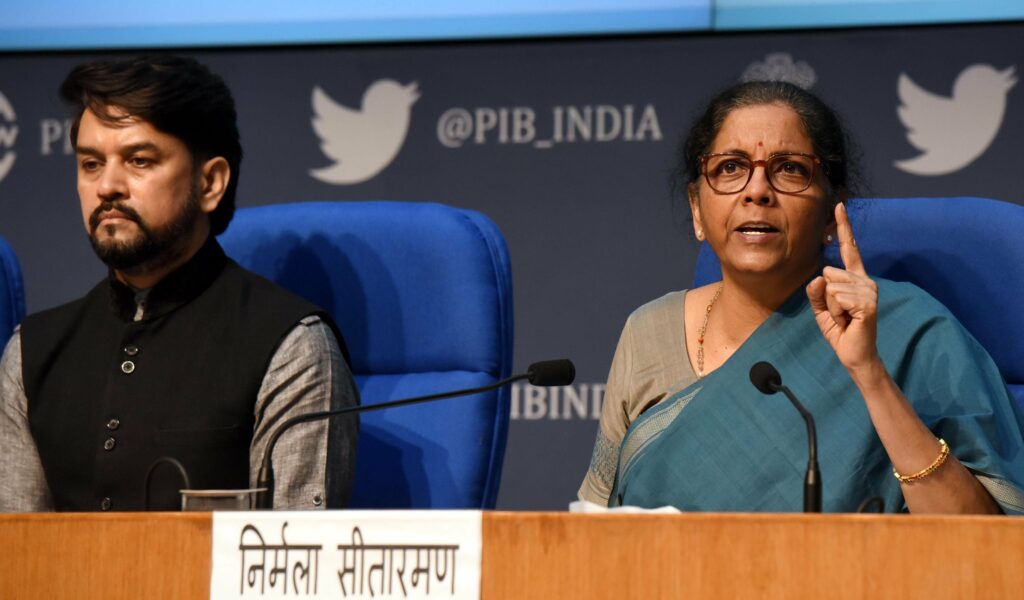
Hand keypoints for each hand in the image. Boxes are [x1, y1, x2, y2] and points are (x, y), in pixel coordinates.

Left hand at [806, 203, 879, 371]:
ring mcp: (869, 290)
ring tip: (845, 318)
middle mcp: (865, 280)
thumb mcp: (821, 309)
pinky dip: (836, 312)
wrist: (854, 354)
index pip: (849, 248)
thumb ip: (816, 292)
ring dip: (831, 307)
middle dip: (826, 297)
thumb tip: (819, 278)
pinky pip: (837, 298)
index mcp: (854, 278)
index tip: (839, 205)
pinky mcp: (868, 303)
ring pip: (830, 286)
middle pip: (827, 273)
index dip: (844, 227)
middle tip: (840, 313)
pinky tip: (849, 321)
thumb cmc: (840, 331)